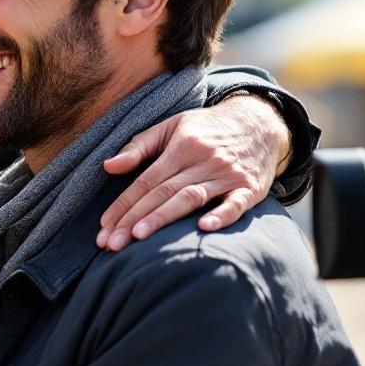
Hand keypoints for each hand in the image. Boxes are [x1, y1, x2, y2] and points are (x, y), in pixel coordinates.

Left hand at [96, 95, 287, 250]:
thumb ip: (139, 146)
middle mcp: (203, 160)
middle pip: (163, 192)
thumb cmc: (207, 129)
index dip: (123, 204)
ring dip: (164, 218)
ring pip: (191, 198)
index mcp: (182, 146)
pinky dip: (222, 215)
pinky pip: (236, 203)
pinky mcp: (250, 188)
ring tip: (139, 237)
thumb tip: (108, 167)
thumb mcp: (172, 126)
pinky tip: (204, 227)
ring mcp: (227, 174)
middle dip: (135, 219)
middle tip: (112, 243)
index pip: (146, 180)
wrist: (260, 122)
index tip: (104, 227)